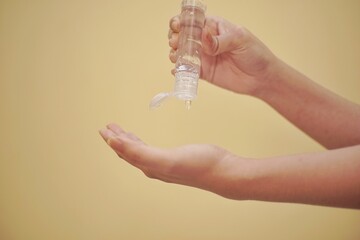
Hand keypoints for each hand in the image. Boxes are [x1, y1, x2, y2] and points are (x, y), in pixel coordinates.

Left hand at [99, 123, 249, 198]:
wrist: (223, 170)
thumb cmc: (199, 165)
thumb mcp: (165, 159)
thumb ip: (139, 153)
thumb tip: (115, 144)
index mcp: (150, 166)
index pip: (126, 152)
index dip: (114, 141)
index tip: (105, 129)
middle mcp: (155, 166)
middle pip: (130, 152)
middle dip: (118, 139)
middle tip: (109, 127)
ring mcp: (165, 162)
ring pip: (140, 150)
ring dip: (129, 140)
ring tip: (121, 131)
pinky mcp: (175, 157)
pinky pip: (151, 149)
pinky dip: (142, 142)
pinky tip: (143, 140)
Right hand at [168, 16, 278, 94]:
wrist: (261, 78)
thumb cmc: (255, 53)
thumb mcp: (240, 39)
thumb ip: (220, 40)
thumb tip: (203, 36)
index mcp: (213, 27)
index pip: (191, 21)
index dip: (180, 22)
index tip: (177, 26)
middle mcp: (204, 41)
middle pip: (181, 36)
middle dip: (174, 38)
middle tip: (176, 43)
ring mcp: (202, 57)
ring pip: (180, 53)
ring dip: (174, 53)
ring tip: (178, 56)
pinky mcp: (203, 73)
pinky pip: (186, 71)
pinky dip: (179, 70)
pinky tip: (178, 70)